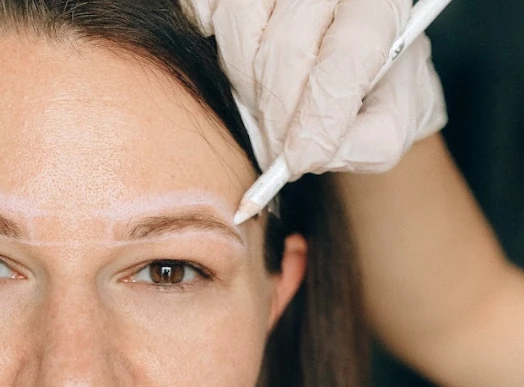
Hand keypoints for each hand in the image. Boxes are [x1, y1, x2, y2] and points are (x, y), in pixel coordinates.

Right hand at [184, 0, 447, 175]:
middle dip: (277, 116)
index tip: (299, 160)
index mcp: (378, 7)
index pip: (346, 60)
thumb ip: (370, 143)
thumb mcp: (395, 115)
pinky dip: (214, 53)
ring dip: (245, 89)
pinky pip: (202, 17)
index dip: (318, 118)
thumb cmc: (374, 83)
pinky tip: (243, 68)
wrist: (357, 44)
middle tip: (277, 151)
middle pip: (286, 51)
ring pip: (240, 36)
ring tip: (265, 107)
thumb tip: (316, 156)